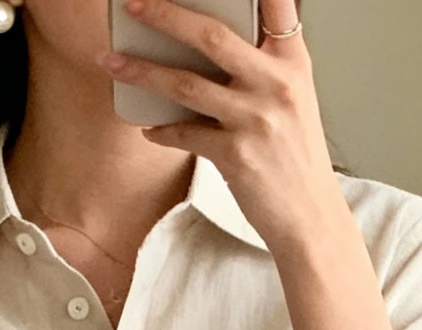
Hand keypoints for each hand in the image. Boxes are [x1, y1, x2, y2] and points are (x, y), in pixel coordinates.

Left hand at [100, 0, 339, 265]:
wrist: (310, 217)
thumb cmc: (296, 157)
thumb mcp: (293, 98)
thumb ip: (263, 64)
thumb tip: (208, 42)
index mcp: (293, 62)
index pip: (278, 4)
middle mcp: (276, 84)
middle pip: (212, 36)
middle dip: (166, 15)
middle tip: (133, 5)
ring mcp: (255, 120)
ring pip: (186, 84)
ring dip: (142, 71)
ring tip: (111, 61)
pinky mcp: (236, 156)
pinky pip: (185, 134)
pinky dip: (162, 130)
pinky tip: (148, 127)